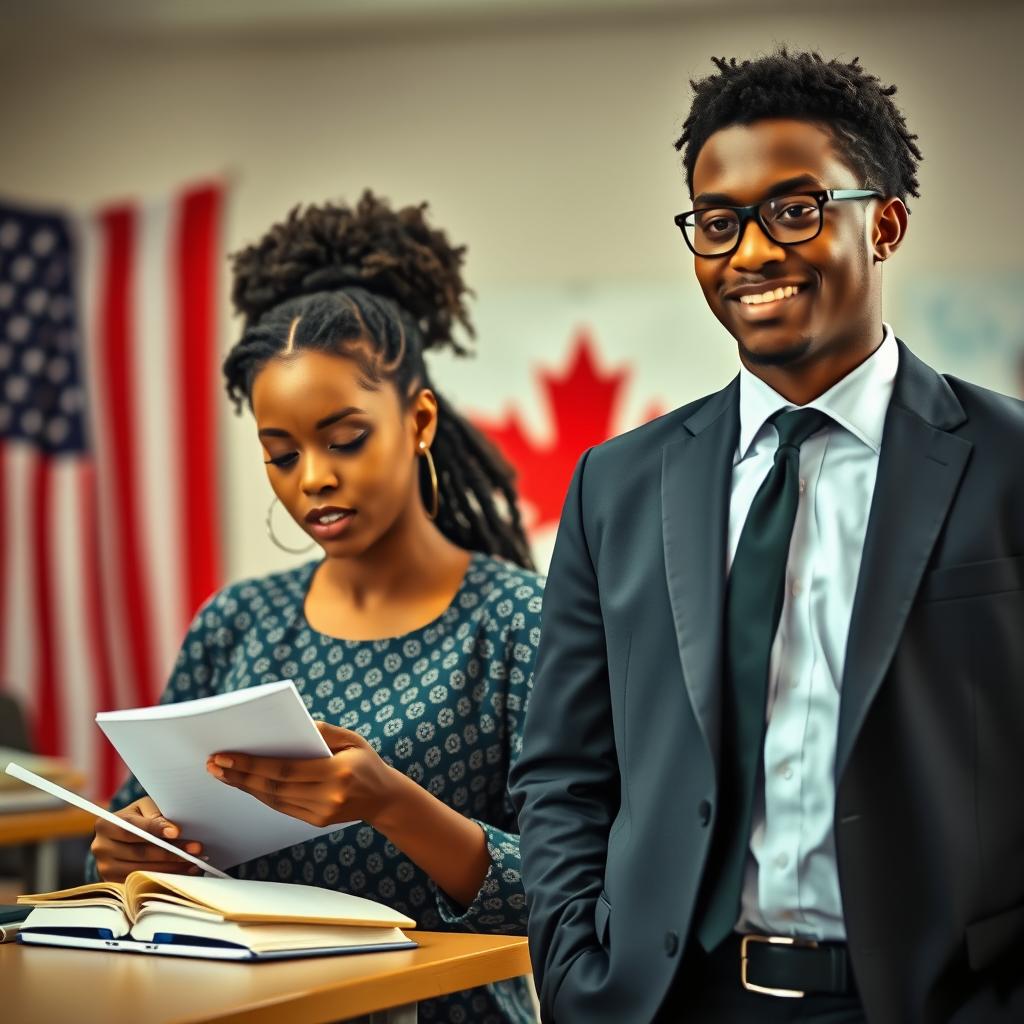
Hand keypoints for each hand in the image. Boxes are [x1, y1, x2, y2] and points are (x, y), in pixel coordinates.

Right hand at [91, 796, 203, 882]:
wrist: (128, 835)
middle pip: (139, 853)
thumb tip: (172, 829)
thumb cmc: (141, 817)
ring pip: (142, 870)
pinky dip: (165, 878)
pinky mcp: (115, 884)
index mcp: (105, 825)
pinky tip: (184, 872)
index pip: (132, 828)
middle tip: (196, 849)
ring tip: (194, 862)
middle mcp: (101, 848)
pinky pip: (142, 884)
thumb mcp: (146, 808)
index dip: (155, 829)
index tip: (176, 832)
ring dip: (172, 868)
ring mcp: (106, 869)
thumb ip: (157, 815)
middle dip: (171, 852)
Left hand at [206, 721, 402, 828]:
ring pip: (274, 800)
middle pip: (274, 787)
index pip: (285, 769)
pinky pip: (281, 807)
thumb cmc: (366, 761)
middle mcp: (328, 797)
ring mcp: (321, 813)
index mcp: (338, 773)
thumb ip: (323, 731)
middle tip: (214, 764)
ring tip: (222, 774)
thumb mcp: (352, 738)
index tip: (225, 756)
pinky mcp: (316, 822)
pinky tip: (245, 784)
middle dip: (240, 775)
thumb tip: (292, 725)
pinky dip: (261, 795)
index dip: (252, 764)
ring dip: (245, 786)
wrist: (385, 798)